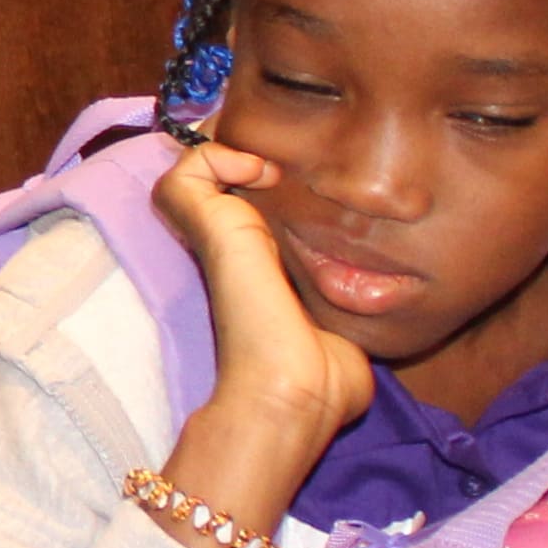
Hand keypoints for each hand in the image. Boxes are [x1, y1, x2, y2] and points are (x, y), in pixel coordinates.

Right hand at [143, 135, 368, 527]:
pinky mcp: (210, 228)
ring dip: (224, 155)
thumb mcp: (344, 338)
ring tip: (265, 167)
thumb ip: (347, 323)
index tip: (294, 186)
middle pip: (210, 189)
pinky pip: (186, 172)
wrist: (297, 393)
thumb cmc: (324, 382)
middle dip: (238, 162)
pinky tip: (258, 173)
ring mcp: (214, 240)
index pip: (243, 220)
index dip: (257, 193)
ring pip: (187, 173)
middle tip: (274, 166)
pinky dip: (214, 157)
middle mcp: (230, 256)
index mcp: (258, 279)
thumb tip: (362, 332)